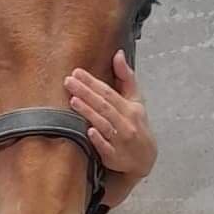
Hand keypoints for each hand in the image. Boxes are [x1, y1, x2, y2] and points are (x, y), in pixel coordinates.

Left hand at [65, 50, 155, 179]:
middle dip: (86, 92)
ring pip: (104, 124)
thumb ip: (125, 77)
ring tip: (73, 100)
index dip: (92, 82)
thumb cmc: (137, 124)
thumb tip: (118, 54)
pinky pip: (106, 148)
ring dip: (89, 113)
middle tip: (69, 81)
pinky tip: (88, 131)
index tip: (77, 72)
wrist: (145, 159)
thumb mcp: (136, 100)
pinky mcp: (114, 157)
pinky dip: (98, 139)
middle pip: (104, 106)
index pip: (109, 92)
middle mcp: (126, 123)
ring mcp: (120, 141)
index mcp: (130, 108)